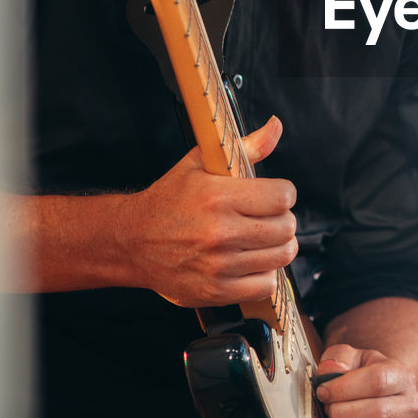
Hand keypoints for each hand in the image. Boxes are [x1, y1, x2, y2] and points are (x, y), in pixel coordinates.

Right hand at [123, 115, 297, 306]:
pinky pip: (266, 285)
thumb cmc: (169, 199)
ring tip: (263, 239)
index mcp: (218, 197)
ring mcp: (219, 265)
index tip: (274, 195)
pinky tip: (251, 262)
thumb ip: (245, 147)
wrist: (132, 241)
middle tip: (267, 218)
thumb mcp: (201, 164)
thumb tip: (275, 126)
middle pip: (286, 228)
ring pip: (281, 256)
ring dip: (278, 246)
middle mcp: (220, 232)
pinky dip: (264, 274)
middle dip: (283, 219)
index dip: (283, 194)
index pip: (282, 197)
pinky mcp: (216, 291)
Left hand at [305, 343, 417, 417]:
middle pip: (377, 413)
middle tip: (322, 411)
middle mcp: (408, 409)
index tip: (323, 391)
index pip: (379, 381)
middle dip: (341, 413)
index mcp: (402, 377)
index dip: (346, 387)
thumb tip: (332, 370)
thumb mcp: (352, 357)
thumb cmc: (361, 376)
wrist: (377, 395)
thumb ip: (340, 357)